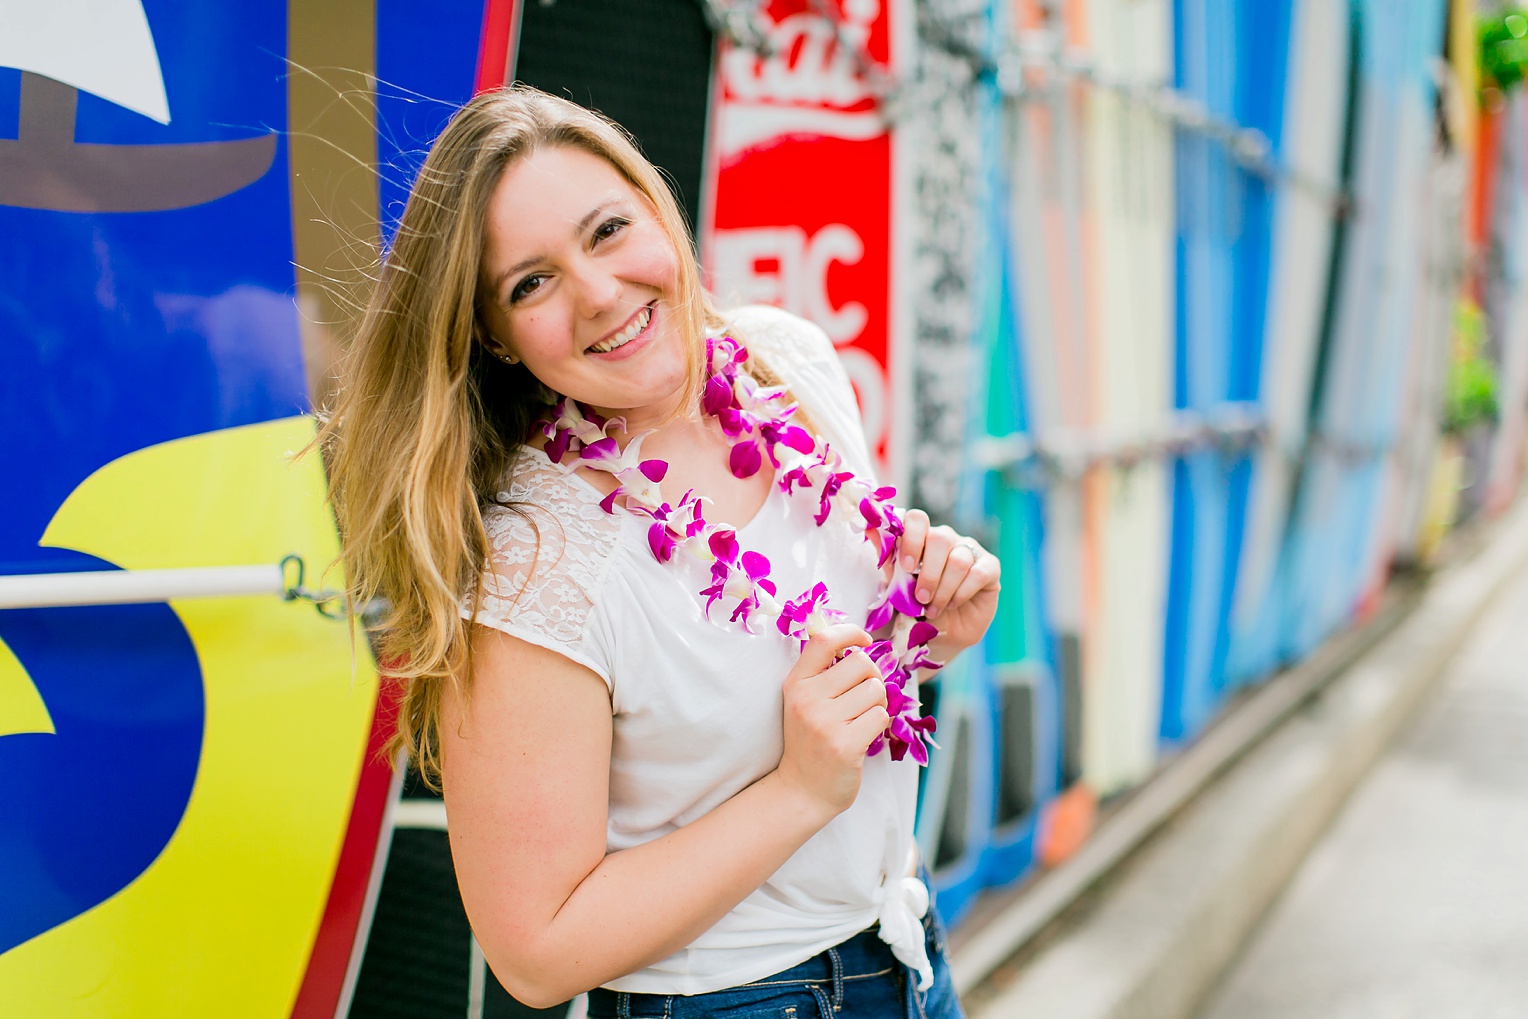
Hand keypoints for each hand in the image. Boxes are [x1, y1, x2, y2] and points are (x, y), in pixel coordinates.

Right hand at [774, 624, 889, 815]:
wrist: (802, 790)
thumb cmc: (812, 740)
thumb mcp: (805, 701)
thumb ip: (824, 672)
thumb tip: (858, 642)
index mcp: (796, 683)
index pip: (823, 639)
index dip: (850, 632)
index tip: (863, 640)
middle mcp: (807, 699)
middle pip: (862, 663)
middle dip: (872, 677)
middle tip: (863, 698)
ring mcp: (825, 722)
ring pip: (876, 689)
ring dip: (877, 703)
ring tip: (860, 719)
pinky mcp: (845, 745)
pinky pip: (880, 716)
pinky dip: (879, 724)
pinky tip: (863, 735)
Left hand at [895, 510, 1000, 659]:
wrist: (940, 637)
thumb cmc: (914, 610)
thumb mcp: (896, 589)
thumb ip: (888, 561)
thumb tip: (870, 530)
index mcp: (920, 538)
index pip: (917, 519)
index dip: (911, 538)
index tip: (906, 566)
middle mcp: (945, 539)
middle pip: (940, 537)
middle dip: (928, 573)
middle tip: (920, 599)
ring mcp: (969, 550)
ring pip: (958, 559)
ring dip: (943, 589)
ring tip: (933, 610)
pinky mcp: (989, 567)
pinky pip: (978, 573)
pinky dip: (962, 592)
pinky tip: (952, 604)